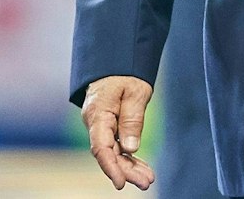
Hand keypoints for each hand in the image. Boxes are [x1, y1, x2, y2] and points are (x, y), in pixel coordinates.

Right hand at [81, 75, 155, 190]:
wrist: (116, 59)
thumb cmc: (125, 72)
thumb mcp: (135, 91)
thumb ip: (132, 119)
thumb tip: (131, 148)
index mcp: (97, 113)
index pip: (101, 147)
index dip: (110, 167)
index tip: (120, 183)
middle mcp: (95, 122)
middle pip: (108, 153)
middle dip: (126, 170)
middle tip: (146, 182)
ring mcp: (101, 125)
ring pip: (113, 151)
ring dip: (129, 167)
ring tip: (148, 179)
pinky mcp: (109, 126)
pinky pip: (117, 145)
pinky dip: (129, 157)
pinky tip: (142, 169)